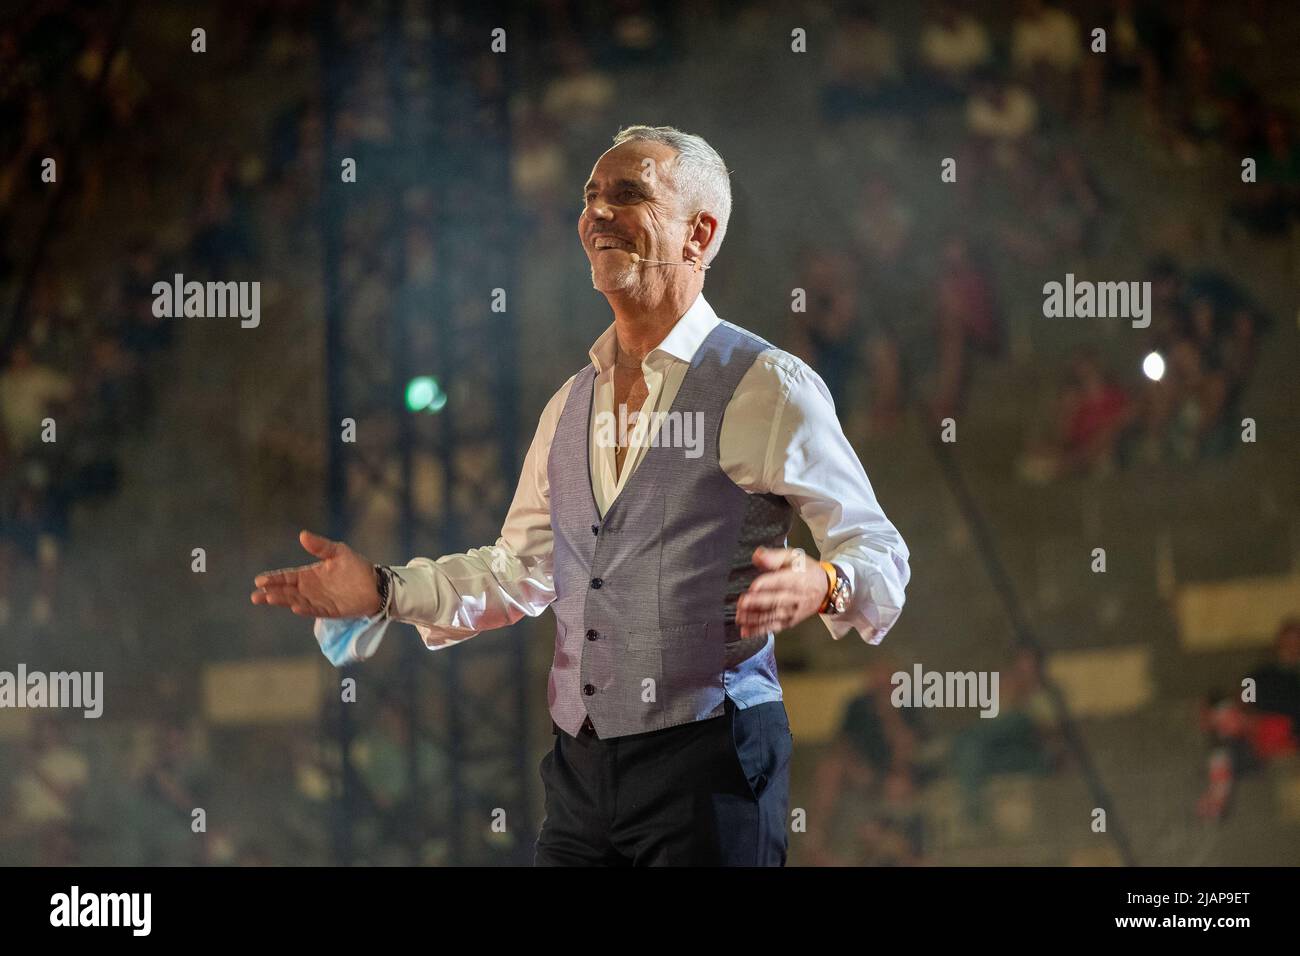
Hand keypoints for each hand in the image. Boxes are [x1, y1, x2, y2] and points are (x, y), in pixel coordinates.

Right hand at [250, 529, 381, 618]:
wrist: (376, 583)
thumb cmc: (355, 567)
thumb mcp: (337, 552)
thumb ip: (320, 546)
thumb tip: (302, 535)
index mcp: (309, 575)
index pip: (287, 577)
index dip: (274, 578)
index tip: (260, 580)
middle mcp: (310, 589)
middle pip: (287, 591)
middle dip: (271, 593)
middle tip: (256, 595)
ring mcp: (319, 601)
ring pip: (296, 601)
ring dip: (284, 601)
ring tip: (270, 598)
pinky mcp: (330, 611)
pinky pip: (315, 611)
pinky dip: (305, 609)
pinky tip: (295, 607)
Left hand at [734, 546, 829, 637]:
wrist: (825, 589)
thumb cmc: (806, 571)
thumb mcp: (794, 557)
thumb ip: (774, 557)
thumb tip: (757, 556)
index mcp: (797, 579)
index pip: (781, 582)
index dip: (766, 584)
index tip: (753, 587)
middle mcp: (796, 597)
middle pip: (776, 601)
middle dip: (758, 603)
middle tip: (742, 604)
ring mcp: (792, 611)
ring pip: (773, 616)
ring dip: (755, 618)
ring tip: (740, 617)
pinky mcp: (789, 622)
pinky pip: (774, 627)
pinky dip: (759, 630)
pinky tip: (746, 631)